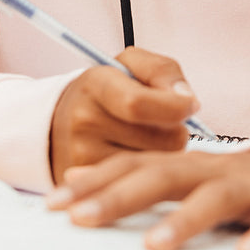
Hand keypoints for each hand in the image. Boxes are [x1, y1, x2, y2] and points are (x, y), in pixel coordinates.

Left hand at [46, 149, 249, 249]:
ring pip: (217, 197)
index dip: (94, 181)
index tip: (53, 203)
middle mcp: (216, 169)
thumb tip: (77, 177)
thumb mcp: (190, 175)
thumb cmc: (246, 181)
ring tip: (156, 244)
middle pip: (165, 176)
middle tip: (83, 219)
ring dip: (185, 219)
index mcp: (189, 166)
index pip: (134, 165)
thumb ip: (138, 175)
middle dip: (121, 196)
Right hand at [48, 47, 198, 181]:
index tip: (191, 104)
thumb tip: (188, 100)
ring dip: (165, 152)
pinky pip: (142, 183)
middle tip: (165, 123)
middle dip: (176, 130)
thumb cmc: (106, 92)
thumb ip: (163, 71)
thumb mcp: (130, 66)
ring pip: (156, 163)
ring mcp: (85, 156)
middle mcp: (85, 121)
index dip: (175, 106)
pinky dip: (150, 171)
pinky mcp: (92, 182)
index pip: (138, 103)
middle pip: (159, 137)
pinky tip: (139, 155)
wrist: (58, 124)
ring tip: (148, 138)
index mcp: (96, 84)